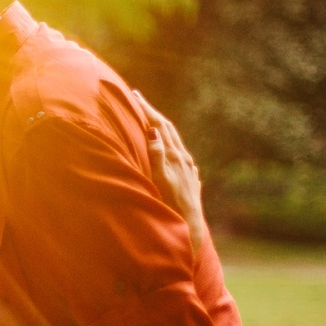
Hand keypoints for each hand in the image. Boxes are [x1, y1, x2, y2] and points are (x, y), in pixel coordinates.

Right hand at [132, 90, 205, 260]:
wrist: (190, 230)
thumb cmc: (172, 208)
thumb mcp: (161, 181)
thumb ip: (157, 156)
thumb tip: (153, 130)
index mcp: (175, 157)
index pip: (159, 126)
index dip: (147, 110)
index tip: (135, 95)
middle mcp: (184, 160)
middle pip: (167, 130)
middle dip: (152, 113)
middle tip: (138, 99)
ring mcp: (188, 170)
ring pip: (174, 142)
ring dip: (161, 128)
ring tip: (150, 119)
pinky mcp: (190, 179)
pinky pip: (178, 155)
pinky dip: (169, 145)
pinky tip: (168, 148)